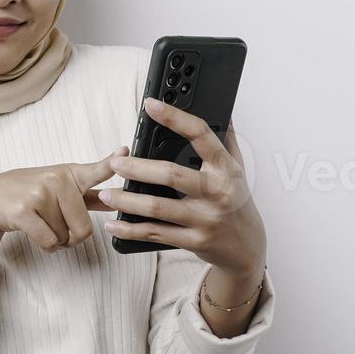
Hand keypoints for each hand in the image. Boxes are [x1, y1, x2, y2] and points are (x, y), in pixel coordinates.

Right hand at [0, 148, 125, 253]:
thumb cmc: (30, 194)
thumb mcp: (60, 189)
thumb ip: (87, 195)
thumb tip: (114, 201)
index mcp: (69, 174)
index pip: (96, 170)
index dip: (111, 163)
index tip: (124, 152)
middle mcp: (56, 180)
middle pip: (84, 228)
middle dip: (73, 238)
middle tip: (59, 228)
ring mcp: (39, 194)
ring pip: (65, 237)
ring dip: (57, 241)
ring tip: (43, 226)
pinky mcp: (23, 211)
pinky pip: (49, 242)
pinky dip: (47, 247)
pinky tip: (37, 235)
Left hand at [99, 97, 267, 277]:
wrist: (248, 248)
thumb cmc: (238, 203)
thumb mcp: (238, 170)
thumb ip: (226, 141)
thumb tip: (220, 109)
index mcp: (226, 168)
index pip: (201, 135)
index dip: (175, 117)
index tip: (151, 105)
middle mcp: (218, 193)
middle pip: (171, 174)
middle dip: (138, 168)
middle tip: (116, 163)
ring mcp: (205, 219)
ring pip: (158, 207)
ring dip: (127, 200)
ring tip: (107, 194)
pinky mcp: (194, 241)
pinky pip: (156, 234)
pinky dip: (131, 230)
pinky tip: (113, 224)